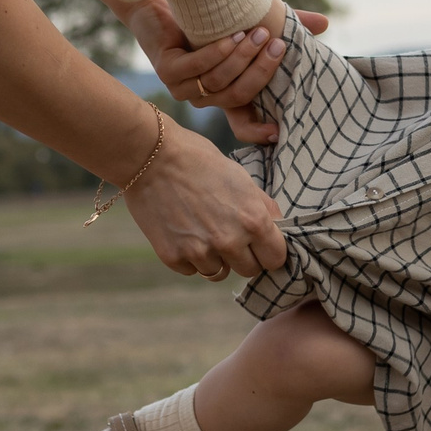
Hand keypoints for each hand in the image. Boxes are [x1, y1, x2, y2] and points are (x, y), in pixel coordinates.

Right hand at [124, 121, 288, 277]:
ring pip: (219, 273)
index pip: (276, 259)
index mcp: (253, 220)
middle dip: (244, 256)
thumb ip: (263, 206)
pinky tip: (183, 231)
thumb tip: (278, 227)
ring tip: (203, 230)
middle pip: (250, 270)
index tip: (260, 244)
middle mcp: (230, 241)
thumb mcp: (241, 177)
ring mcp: (200, 252)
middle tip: (230, 234)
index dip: (270, 251)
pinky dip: (190, 257)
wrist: (151, 156)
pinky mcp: (173, 257)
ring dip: (216, 258)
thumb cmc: (200, 161)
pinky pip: (191, 270)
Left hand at [132, 0, 330, 143]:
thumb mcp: (252, 22)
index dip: (258, 131)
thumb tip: (325, 24)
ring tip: (257, 33)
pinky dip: (217, 53)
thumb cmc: (211, 14)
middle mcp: (204, 96)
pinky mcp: (167, 70)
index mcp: (224, 93)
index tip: (279, 132)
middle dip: (261, 72)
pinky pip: (197, 68)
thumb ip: (285, 25)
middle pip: (239, 95)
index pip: (242, 123)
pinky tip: (231, 36)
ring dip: (241, 59)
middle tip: (279, 44)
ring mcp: (184, 86)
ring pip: (219, 82)